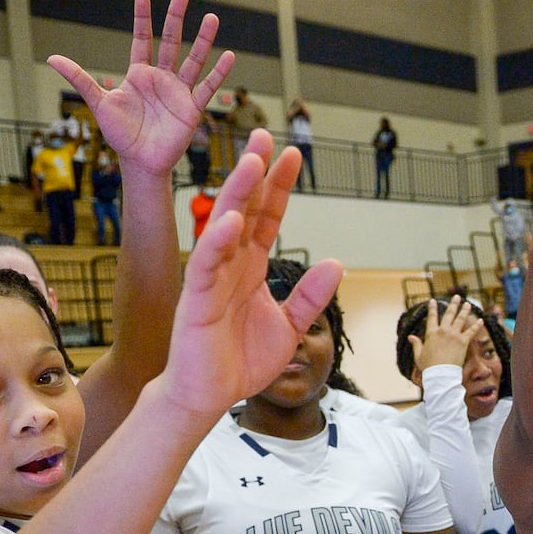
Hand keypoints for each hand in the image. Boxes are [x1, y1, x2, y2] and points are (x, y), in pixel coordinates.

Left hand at [48, 0, 234, 176]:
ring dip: (203, 40)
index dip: (142, 18)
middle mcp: (161, 78)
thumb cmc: (120, 135)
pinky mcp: (192, 108)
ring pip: (193, 60)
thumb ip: (80, 79)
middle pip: (171, 41)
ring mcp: (178, 92)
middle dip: (176, 18)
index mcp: (139, 74)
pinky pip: (207, 87)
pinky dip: (218, 73)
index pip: (142, 38)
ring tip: (212, 18)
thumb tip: (52, 58)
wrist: (140, 162)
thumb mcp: (99, 104)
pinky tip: (228, 56)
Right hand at [160, 133, 342, 416]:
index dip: (278, 187)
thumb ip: (310, 297)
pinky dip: (217, 242)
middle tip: (264, 137)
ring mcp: (211, 279)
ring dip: (237, 194)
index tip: (292, 155)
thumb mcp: (290, 327)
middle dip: (255, 174)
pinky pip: (205, 265)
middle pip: (244, 210)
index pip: (266, 218)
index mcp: (251, 268)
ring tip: (252, 162)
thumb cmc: (240, 362)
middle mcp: (230, 265)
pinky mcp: (196, 300)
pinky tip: (231, 220)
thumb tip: (336, 262)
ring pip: (223, 227)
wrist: (209, 396)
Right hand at [409, 294, 481, 370]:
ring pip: (461, 319)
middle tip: (457, 297)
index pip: (432, 317)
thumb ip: (416, 344)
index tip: (433, 301)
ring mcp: (454, 335)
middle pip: (449, 314)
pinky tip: (481, 320)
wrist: (441, 374)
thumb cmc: (428, 367)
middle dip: (453, 304)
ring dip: (465, 310)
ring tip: (468, 304)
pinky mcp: (463, 342)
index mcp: (431, 333)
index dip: (432, 308)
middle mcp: (443, 331)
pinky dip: (476, 325)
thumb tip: (410, 336)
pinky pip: (471, 331)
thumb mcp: (419, 355)